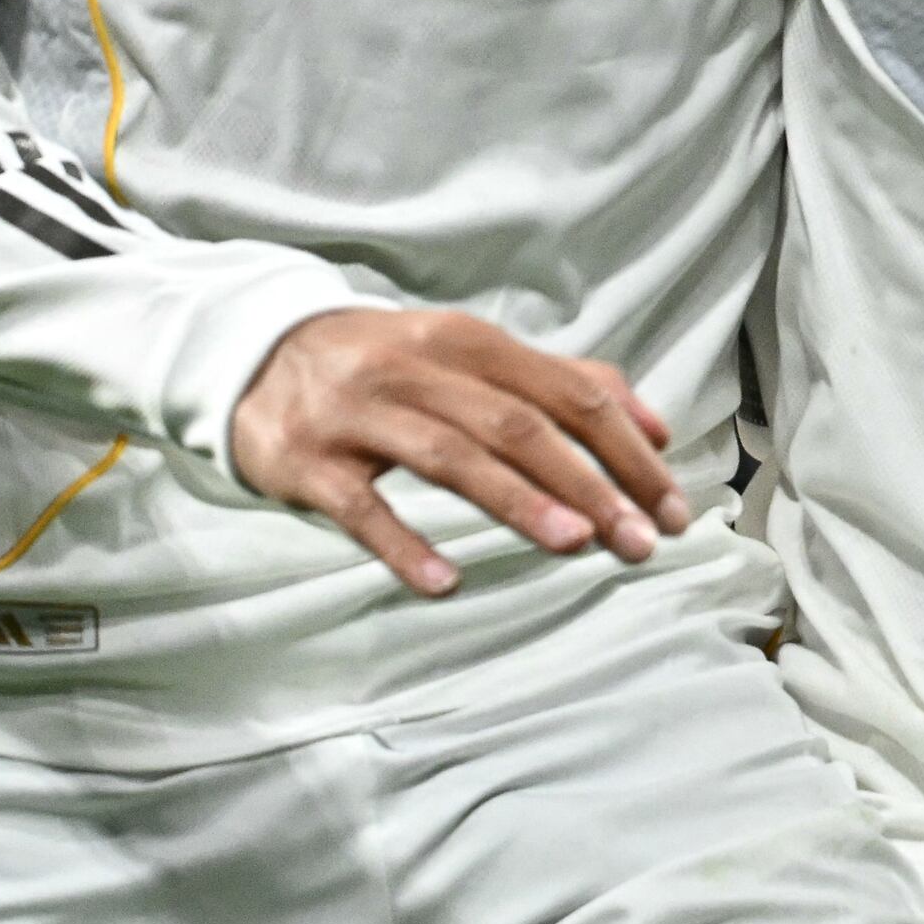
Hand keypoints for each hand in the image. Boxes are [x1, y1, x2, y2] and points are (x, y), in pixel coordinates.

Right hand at [226, 307, 688, 594]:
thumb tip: (654, 426)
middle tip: (640, 541)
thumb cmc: (386, 365)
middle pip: (519, 426)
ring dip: (519, 502)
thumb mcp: (468, 356)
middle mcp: (417, 367)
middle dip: (589, 485)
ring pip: (452, 457)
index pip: (568, 395)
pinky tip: (445, 582)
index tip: (671, 507)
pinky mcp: (308, 460)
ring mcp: (359, 413)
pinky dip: (403, 544)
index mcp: (468, 341)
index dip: (627, 451)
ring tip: (576, 545)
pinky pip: (362, 507)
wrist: (252, 354)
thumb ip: (561, 383)